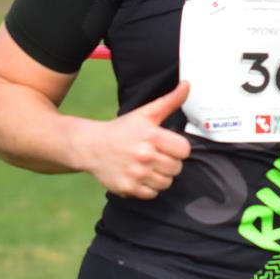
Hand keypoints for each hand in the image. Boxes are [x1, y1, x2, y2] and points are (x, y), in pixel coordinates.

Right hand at [74, 81, 192, 199]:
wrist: (90, 146)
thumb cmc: (122, 129)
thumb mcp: (145, 113)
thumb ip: (170, 101)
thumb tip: (188, 84)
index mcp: (151, 136)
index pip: (184, 150)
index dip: (178, 148)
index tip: (167, 145)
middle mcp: (144, 155)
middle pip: (177, 168)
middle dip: (169, 162)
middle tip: (155, 155)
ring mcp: (135, 174)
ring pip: (166, 183)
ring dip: (159, 176)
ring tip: (147, 166)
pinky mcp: (128, 188)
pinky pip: (152, 194)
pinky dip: (148, 187)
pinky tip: (139, 176)